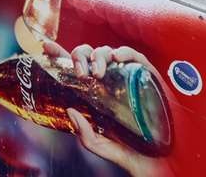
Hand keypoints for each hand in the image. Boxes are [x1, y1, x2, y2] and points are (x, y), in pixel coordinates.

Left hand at [44, 42, 168, 176]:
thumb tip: (71, 112)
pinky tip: (117, 58)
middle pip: (86, 55)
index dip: (57, 53)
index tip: (45, 46)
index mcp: (90, 91)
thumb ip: (85, 134)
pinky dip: (124, 52)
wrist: (161, 158)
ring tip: (97, 73)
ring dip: (98, 56)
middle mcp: (105, 80)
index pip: (70, 67)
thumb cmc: (130, 150)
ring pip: (106, 52)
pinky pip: (134, 56)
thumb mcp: (101, 144)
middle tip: (81, 73)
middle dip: (79, 56)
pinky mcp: (145, 76)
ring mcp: (125, 76)